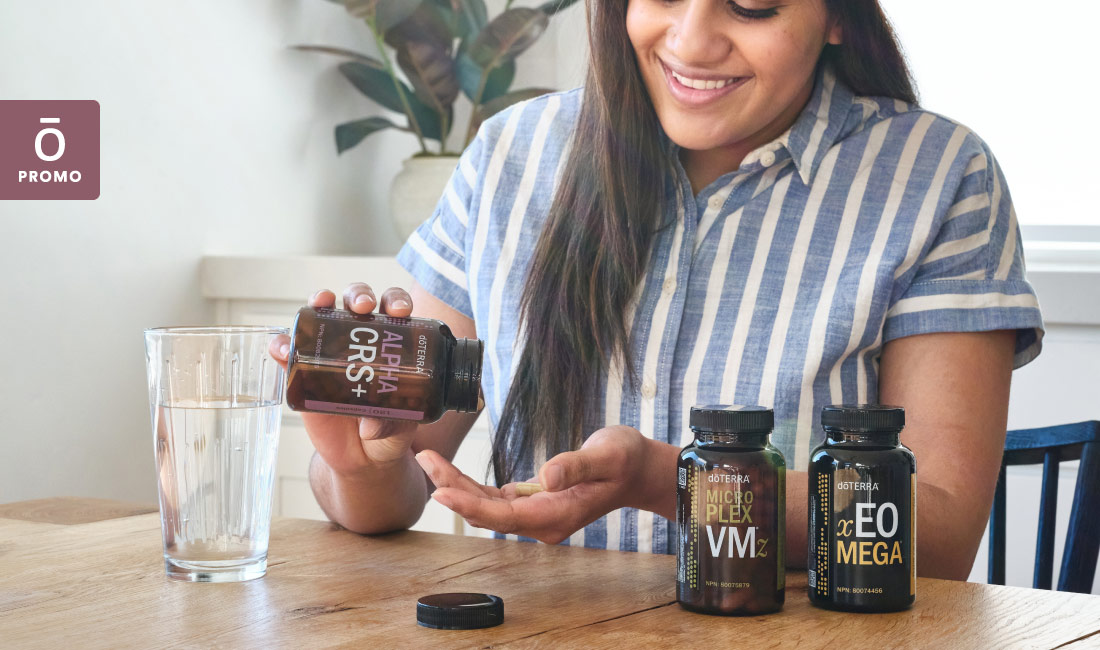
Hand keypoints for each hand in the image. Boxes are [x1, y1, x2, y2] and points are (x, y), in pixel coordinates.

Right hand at [267, 283, 418, 477]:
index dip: (396, 301)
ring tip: (321, 304)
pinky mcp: (304, 373)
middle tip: (362, 307)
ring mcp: (330, 354)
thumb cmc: (389, 433)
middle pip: (357, 302)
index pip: (394, 310)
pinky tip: (283, 347)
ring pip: (322, 314)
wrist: (361, 459)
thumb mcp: (399, 429)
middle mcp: (360, 341)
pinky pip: (289, 352)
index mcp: (391, 345)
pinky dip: (283, 344)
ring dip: (320, 301)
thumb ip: (392, 425)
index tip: (401, 311)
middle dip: (358, 295)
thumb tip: (370, 425)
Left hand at [415, 425, 654, 543]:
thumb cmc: (625, 459)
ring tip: (430, 460)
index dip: (469, 503)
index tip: (439, 490)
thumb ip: (575, 465)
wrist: (638, 470)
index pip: (503, 515)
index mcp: (557, 515)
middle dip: (453, 488)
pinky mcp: (534, 502)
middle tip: (424, 458)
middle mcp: (543, 522)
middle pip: (488, 511)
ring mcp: (538, 514)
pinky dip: (473, 486)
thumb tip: (546, 475)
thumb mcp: (607, 455)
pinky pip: (497, 499)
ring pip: (488, 506)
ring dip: (458, 486)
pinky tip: (452, 473)